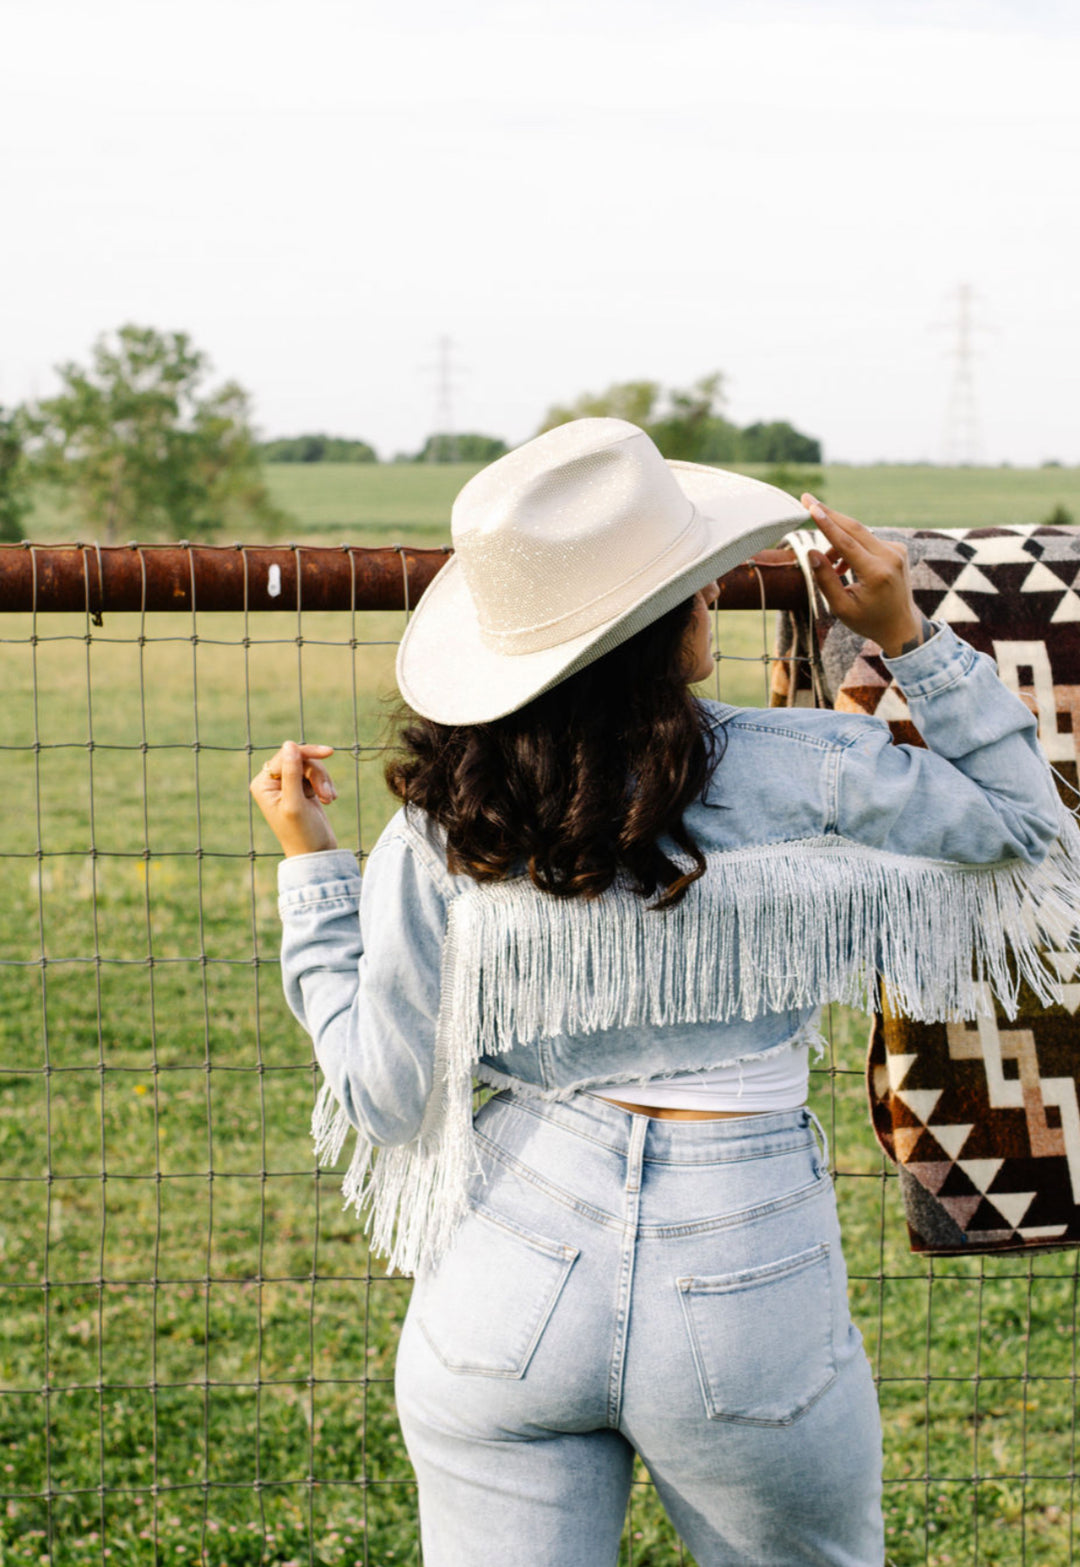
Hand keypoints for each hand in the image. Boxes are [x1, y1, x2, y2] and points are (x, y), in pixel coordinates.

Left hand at [250, 741, 338, 856]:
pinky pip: (317, 775)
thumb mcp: (295, 802)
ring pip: (311, 766)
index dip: (307, 753)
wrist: (315, 854)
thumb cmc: (301, 833)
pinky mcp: (303, 790)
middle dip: (317, 773)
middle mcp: (272, 783)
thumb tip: (289, 744)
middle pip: (300, 759)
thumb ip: (291, 772)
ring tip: (329, 799)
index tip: (329, 752)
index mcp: (263, 784)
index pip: (286, 756)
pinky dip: (326, 785)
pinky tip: (329, 800)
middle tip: (327, 794)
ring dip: (323, 781)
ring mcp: (288, 785)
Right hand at [800, 495, 923, 656]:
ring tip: (828, 566)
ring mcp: (896, 550)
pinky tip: (844, 567)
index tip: (811, 507)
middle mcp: (890, 557)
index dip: (827, 524)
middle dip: (828, 514)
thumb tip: (811, 552)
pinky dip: (850, 547)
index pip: (847, 543)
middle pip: (854, 528)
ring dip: (837, 542)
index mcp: (877, 573)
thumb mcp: (842, 608)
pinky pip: (866, 540)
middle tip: (806, 499)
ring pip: (859, 534)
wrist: (900, 626)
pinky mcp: (897, 548)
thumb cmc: (868, 620)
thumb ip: (826, 580)